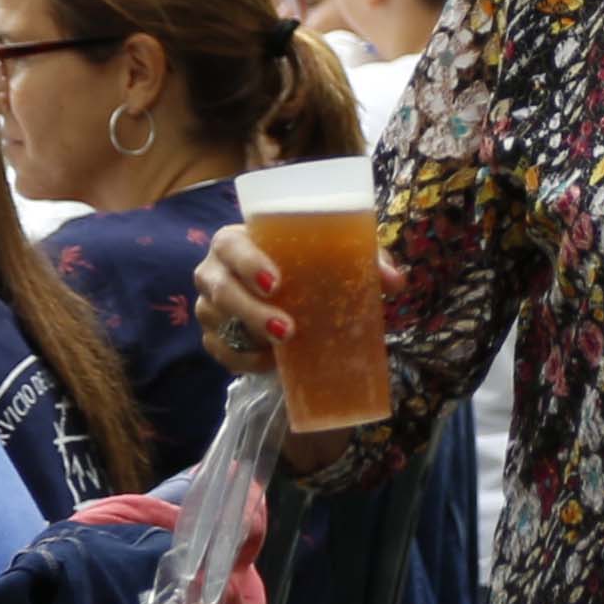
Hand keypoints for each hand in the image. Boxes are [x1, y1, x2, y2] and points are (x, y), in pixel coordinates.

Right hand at [192, 225, 364, 479]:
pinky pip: (220, 352)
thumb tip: (395, 282)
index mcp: (237, 240)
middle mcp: (215, 270)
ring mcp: (209, 304)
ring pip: (216, 322)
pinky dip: (242, 360)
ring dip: (248, 339)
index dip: (248, 263)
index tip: (276, 283)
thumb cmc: (306, 265)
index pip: (231, 245)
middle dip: (252, 312)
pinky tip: (269, 364)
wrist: (286, 293)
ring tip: (281, 352)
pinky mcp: (212, 336)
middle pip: (221, 289)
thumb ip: (367, 261)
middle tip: (288, 330)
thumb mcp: (335, 257)